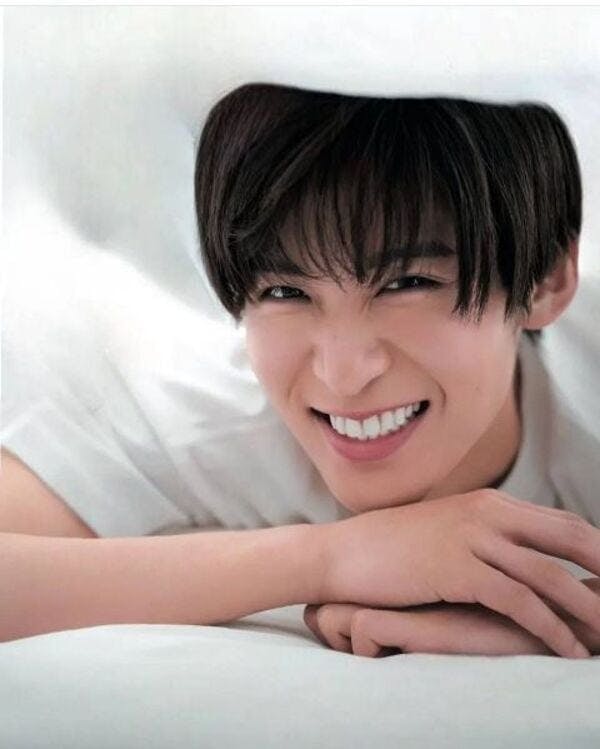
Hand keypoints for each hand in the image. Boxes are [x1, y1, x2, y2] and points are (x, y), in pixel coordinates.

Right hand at [320, 489, 599, 658]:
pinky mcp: (458, 568)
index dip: (596, 549)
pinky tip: (569, 649)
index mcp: (490, 502)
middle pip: (570, 537)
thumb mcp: (447, 529)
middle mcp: (488, 512)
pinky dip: (552, 627)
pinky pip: (519, 599)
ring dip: (590, 607)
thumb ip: (486, 535)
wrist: (344, 552)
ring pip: (551, 572)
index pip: (562, 522)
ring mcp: (474, 538)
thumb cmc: (393, 545)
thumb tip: (520, 558)